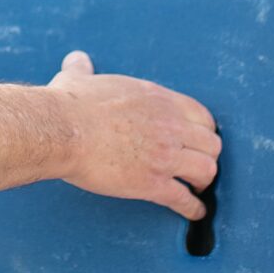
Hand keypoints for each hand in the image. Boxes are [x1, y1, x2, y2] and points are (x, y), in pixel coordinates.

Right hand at [49, 50, 221, 218]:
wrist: (62, 130)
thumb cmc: (69, 104)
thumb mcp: (79, 78)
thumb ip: (83, 68)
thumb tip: (76, 59)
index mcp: (158, 99)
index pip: (202, 115)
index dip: (203, 131)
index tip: (197, 140)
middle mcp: (170, 126)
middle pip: (211, 144)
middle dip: (207, 156)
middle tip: (197, 166)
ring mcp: (164, 156)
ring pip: (206, 171)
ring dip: (203, 181)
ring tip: (197, 189)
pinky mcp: (152, 183)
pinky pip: (184, 199)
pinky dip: (193, 209)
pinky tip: (194, 214)